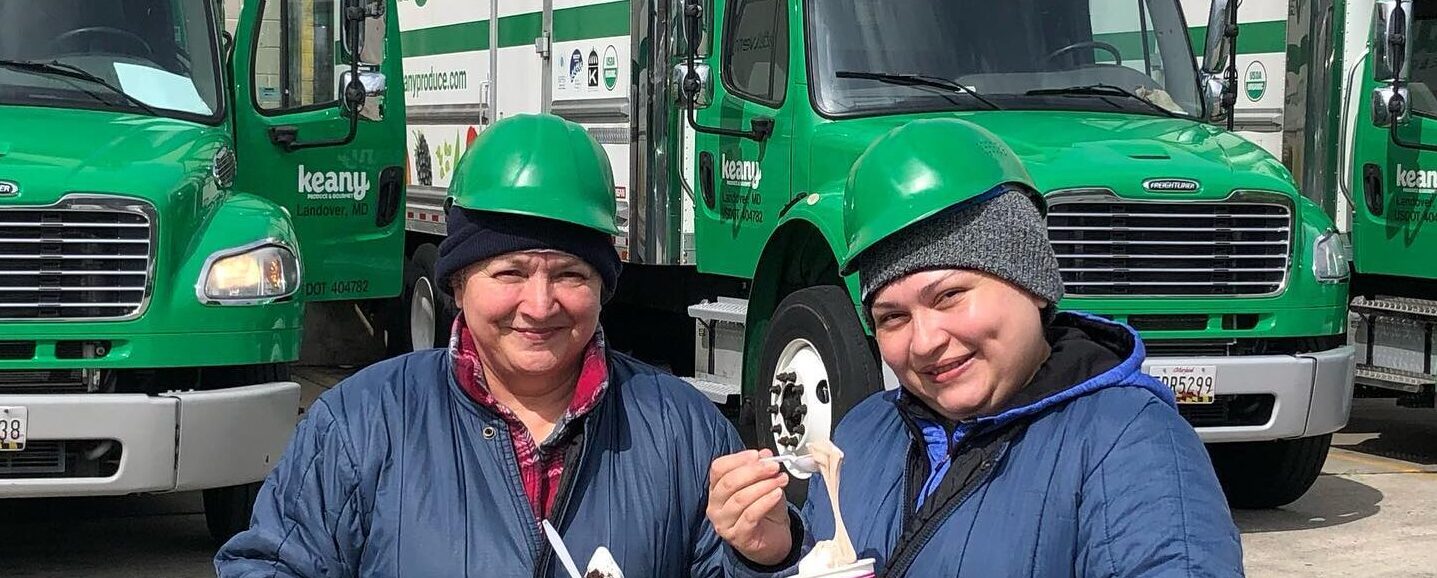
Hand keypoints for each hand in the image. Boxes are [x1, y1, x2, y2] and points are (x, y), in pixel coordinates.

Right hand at [706, 448, 793, 565]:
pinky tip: (777, 494)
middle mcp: (715, 506)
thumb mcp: (764, 484)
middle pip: (728, 482)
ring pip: (740, 499)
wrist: (773, 539)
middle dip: (754, 471)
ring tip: (779, 481)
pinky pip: (750, 515)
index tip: (757, 455)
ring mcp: (724, 523)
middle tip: (773, 467)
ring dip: (763, 486)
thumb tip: (765, 454)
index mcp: (717, 489)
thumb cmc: (764, 510)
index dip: (738, 459)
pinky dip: (765, 502)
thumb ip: (762, 468)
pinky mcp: (737, 537)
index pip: (718, 468)